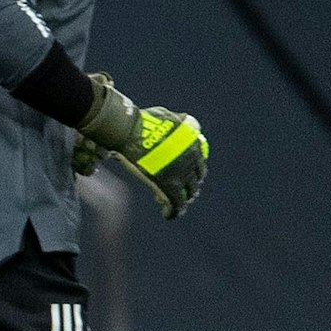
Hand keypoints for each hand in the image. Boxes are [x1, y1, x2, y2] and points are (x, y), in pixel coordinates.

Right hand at [75, 72, 208, 218]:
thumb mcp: (167, 115)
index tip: (190, 178)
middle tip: (185, 194)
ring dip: (182, 201)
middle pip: (195, 180)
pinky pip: (176, 203)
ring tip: (176, 207)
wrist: (130, 130)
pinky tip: (168, 215)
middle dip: (190, 188)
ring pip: (187, 193)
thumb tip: (186, 120)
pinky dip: (173, 211)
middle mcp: (191, 159)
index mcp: (193, 143)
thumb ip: (179, 122)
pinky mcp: (169, 184)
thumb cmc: (143, 121)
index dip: (195, 173)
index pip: (199, 163)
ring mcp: (181, 172)